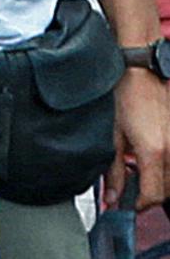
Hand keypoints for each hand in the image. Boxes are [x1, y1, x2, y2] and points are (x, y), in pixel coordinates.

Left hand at [105, 69, 169, 209]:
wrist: (143, 72)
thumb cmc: (127, 98)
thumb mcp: (114, 137)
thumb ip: (114, 172)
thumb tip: (112, 198)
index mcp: (153, 151)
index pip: (153, 195)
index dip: (140, 205)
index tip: (130, 205)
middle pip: (167, 190)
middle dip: (150, 195)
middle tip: (134, 190)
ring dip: (161, 182)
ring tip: (143, 172)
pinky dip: (168, 167)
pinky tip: (156, 158)